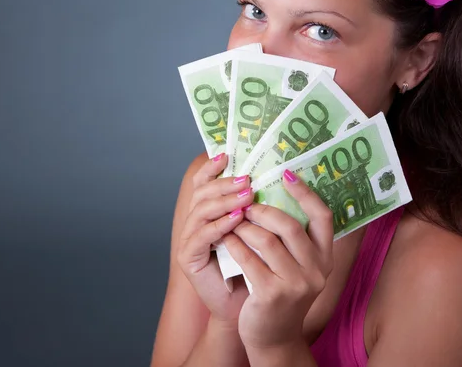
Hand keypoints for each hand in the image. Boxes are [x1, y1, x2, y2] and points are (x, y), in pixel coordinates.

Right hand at [176, 153, 253, 326]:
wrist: (248, 306)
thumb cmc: (256, 265)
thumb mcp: (258, 229)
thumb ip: (256, 205)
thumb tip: (272, 174)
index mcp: (208, 212)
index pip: (203, 182)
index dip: (211, 167)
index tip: (227, 155)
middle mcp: (194, 222)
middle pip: (202, 192)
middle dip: (225, 184)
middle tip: (248, 180)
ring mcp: (188, 239)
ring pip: (201, 210)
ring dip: (225, 201)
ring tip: (247, 197)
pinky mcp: (188, 258)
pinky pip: (202, 236)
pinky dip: (220, 225)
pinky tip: (237, 220)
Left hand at [222, 169, 333, 349]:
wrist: (273, 337)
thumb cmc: (282, 291)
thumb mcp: (297, 265)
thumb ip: (294, 237)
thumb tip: (276, 193)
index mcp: (325, 256)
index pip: (323, 216)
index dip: (306, 193)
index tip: (287, 173)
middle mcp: (316, 269)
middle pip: (291, 225)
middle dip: (264, 210)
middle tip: (247, 202)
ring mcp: (296, 284)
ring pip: (266, 240)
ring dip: (245, 225)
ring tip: (233, 219)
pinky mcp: (272, 294)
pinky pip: (249, 258)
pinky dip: (234, 244)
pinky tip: (226, 237)